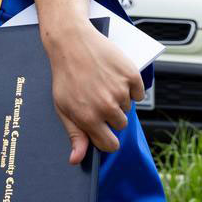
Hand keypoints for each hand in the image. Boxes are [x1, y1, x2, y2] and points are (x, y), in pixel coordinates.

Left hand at [45, 23, 143, 163]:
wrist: (72, 41)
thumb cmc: (66, 76)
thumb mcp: (63, 107)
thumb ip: (74, 135)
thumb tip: (77, 160)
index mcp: (88, 118)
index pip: (110, 145)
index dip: (106, 137)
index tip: (102, 129)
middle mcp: (106, 107)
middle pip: (120, 125)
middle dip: (110, 115)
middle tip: (96, 97)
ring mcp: (120, 91)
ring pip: (128, 108)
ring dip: (119, 100)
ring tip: (101, 84)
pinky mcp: (131, 76)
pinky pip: (138, 93)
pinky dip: (130, 87)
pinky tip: (114, 77)